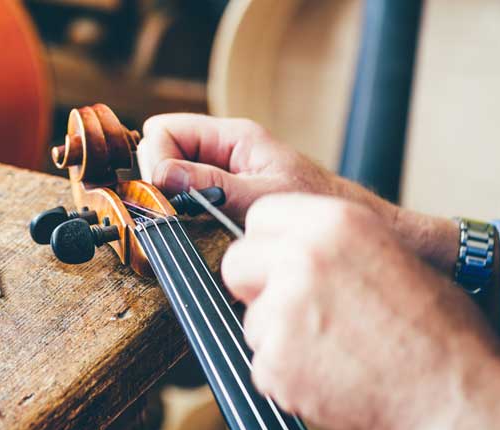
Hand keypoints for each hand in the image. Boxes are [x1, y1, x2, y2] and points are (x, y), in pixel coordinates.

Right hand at [137, 114, 458, 272]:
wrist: (342, 229)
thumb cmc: (315, 209)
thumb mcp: (260, 197)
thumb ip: (209, 184)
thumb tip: (161, 175)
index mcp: (233, 136)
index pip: (164, 130)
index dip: (156, 159)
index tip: (166, 192)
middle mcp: (223, 149)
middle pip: (160, 148)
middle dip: (159, 178)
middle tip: (177, 208)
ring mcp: (220, 170)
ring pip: (168, 172)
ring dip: (170, 196)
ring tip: (190, 219)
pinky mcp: (221, 191)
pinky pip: (183, 191)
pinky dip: (180, 207)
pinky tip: (196, 225)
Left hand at [221, 194, 499, 429]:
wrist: (449, 393)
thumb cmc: (433, 328)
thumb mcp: (388, 252)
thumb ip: (329, 241)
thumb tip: (286, 243)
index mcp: (332, 222)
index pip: (259, 217)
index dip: (268, 244)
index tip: (277, 263)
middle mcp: (301, 258)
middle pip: (237, 262)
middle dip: (257, 285)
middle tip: (293, 308)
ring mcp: (282, 309)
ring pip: (250, 318)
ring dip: (277, 335)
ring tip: (330, 347)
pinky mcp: (274, 358)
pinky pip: (261, 362)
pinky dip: (286, 372)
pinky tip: (326, 371)